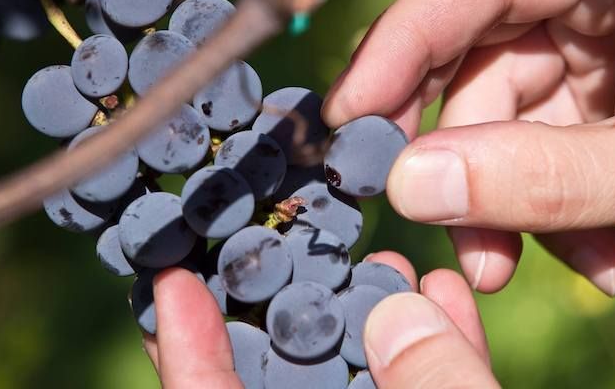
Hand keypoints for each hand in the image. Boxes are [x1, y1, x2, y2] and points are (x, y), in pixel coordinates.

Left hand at [143, 252, 497, 388]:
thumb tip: (396, 316)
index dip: (187, 353)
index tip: (170, 284)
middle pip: (283, 378)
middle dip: (288, 310)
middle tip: (273, 239)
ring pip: (362, 380)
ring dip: (370, 319)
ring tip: (384, 258)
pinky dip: (436, 351)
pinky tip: (444, 291)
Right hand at [323, 0, 614, 296]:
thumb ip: (539, 179)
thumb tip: (406, 185)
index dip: (403, 47)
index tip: (350, 119)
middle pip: (482, 55)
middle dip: (462, 153)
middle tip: (435, 222)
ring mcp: (608, 46)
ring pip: (505, 116)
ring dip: (507, 202)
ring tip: (519, 271)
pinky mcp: (608, 99)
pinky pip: (543, 148)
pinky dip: (553, 211)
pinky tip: (601, 262)